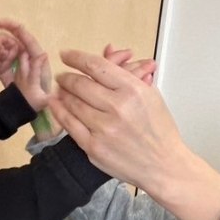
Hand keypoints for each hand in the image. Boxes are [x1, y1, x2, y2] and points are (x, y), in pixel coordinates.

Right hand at [0, 18, 51, 111]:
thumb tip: (42, 54)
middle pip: (10, 40)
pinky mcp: (5, 67)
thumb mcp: (38, 88)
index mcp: (35, 56)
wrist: (23, 109)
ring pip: (2, 47)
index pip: (25, 36)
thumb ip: (37, 71)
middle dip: (0, 41)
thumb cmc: (36, 100)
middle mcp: (24, 55)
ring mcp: (14, 61)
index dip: (12, 26)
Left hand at [47, 49, 219, 219]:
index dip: (77, 57)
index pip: (97, 66)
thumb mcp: (151, 96)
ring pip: (72, 102)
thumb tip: (108, 52)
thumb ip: (128, 74)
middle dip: (67, 77)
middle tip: (63, 75)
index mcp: (134, 90)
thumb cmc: (160, 132)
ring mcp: (103, 128)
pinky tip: (55, 103)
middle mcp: (117, 107)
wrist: (164, 166)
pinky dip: (59, 111)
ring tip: (60, 89)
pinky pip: (69, 124)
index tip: (67, 55)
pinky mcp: (94, 147)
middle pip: (80, 83)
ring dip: (62, 92)